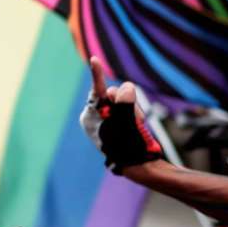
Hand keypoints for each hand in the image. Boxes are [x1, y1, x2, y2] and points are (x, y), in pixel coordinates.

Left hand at [84, 56, 162, 172]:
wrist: (139, 168)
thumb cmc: (129, 146)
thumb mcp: (127, 123)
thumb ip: (125, 104)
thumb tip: (127, 87)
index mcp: (89, 116)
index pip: (96, 91)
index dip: (97, 74)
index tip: (94, 58)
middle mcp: (95, 116)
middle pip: (112, 93)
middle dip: (126, 102)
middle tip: (133, 119)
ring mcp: (106, 119)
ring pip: (123, 100)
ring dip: (133, 109)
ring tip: (136, 126)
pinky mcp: (118, 122)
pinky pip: (129, 108)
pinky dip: (135, 113)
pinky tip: (137, 125)